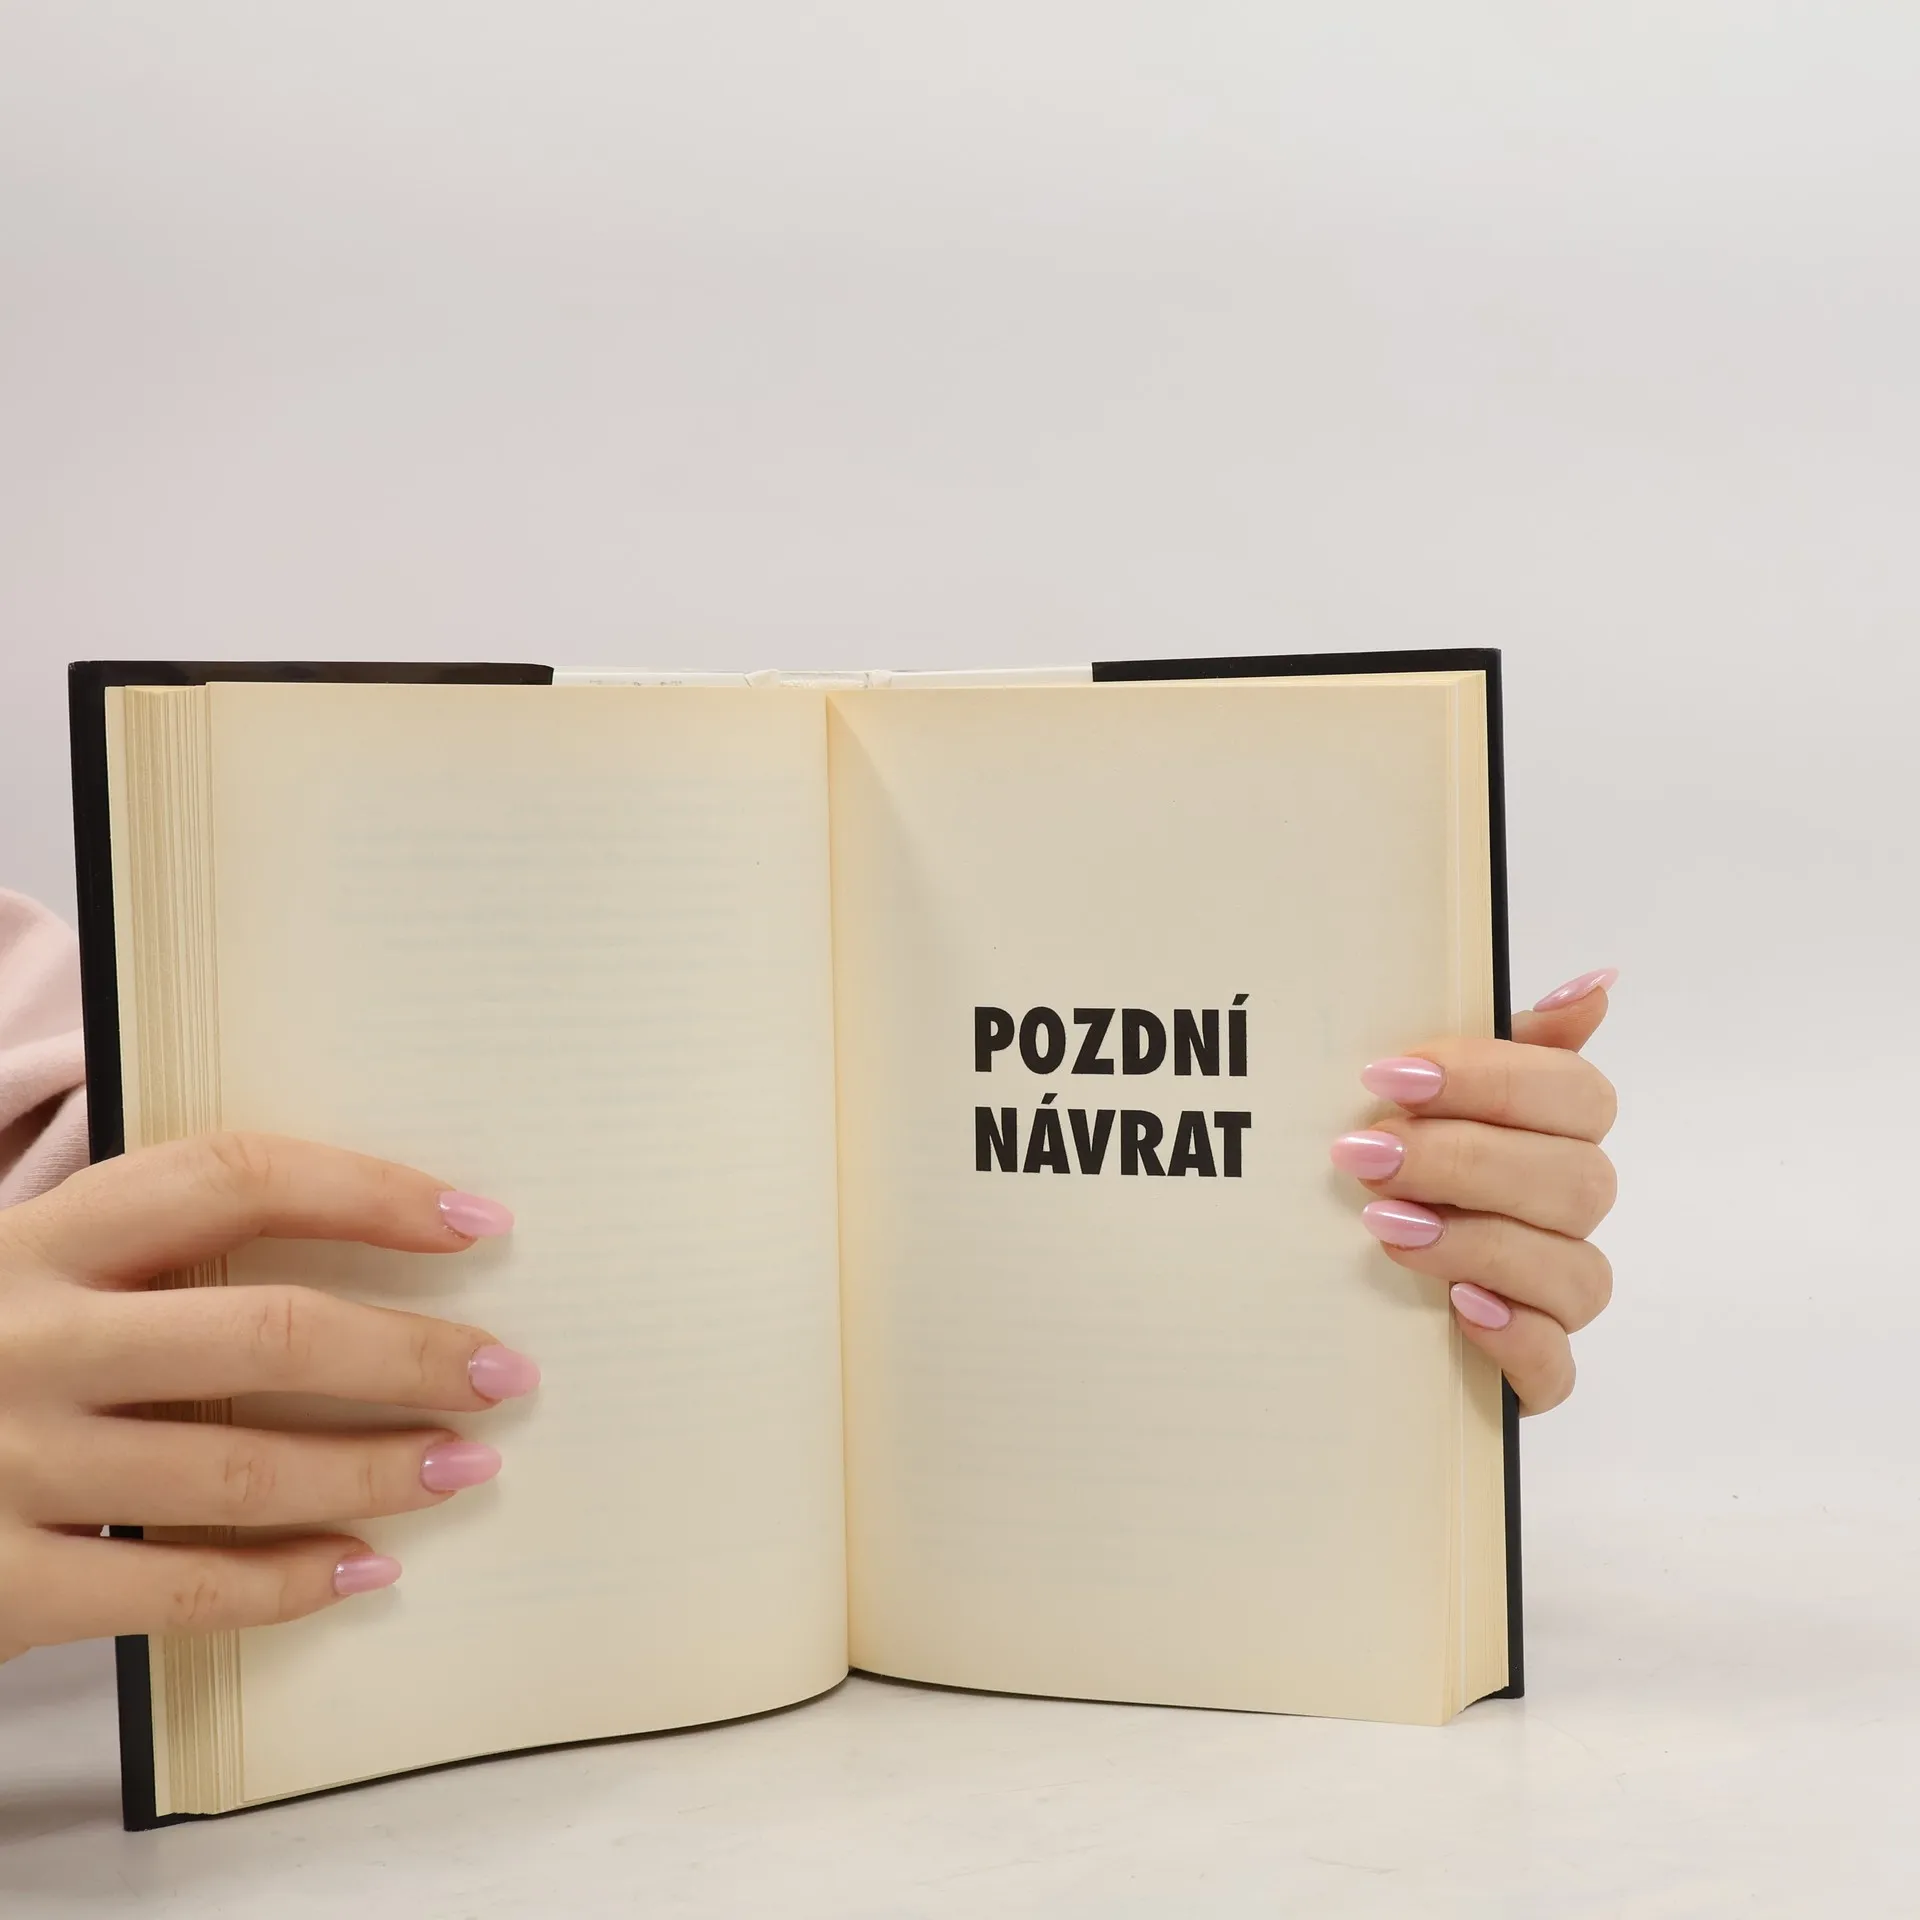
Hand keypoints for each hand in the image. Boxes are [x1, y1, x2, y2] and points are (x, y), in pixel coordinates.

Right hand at [0, 1133, 534, 1662]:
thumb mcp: (28, 1274)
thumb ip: (142, 1259)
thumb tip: (361, 1241)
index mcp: (40, 1237)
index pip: (234, 1178)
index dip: (368, 1192)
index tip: (478, 1224)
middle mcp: (23, 1337)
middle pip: (266, 1332)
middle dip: (409, 1355)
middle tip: (504, 1374)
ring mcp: (2, 1461)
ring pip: (242, 1469)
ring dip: (377, 1470)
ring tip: (464, 1467)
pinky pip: (178, 1589)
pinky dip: (287, 1584)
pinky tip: (362, 1568)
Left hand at [1331, 967, 1618, 1413]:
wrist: (1334, 1285)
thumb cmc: (1394, 1167)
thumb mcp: (1426, 1095)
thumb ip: (1503, 1040)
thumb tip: (1596, 985)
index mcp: (1554, 1134)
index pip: (1576, 1095)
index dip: (1490, 1081)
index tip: (1388, 1076)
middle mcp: (1567, 1213)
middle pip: (1577, 1182)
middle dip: (1466, 1162)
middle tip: (1367, 1157)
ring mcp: (1555, 1296)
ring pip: (1575, 1272)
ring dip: (1479, 1243)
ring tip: (1386, 1228)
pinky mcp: (1531, 1373)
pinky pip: (1555, 1367)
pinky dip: (1516, 1336)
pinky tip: (1459, 1307)